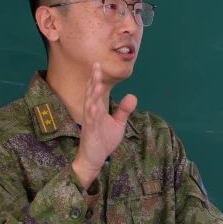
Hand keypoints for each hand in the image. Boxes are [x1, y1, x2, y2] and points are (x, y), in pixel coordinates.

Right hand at [72, 63, 136, 187]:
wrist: (95, 158)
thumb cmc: (103, 139)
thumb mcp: (118, 123)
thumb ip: (124, 109)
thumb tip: (132, 96)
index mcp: (97, 110)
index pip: (96, 91)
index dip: (96, 78)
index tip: (98, 65)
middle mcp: (92, 113)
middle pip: (92, 94)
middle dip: (94, 80)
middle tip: (96, 66)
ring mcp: (90, 122)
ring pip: (90, 105)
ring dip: (93, 94)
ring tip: (96, 82)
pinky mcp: (90, 132)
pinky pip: (91, 121)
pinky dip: (92, 113)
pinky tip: (93, 105)